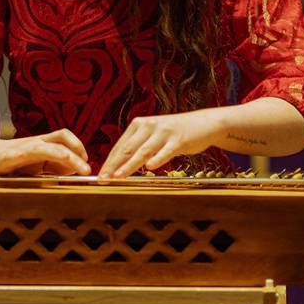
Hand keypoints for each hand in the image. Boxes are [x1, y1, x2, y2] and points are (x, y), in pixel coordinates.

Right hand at [0, 129, 90, 175]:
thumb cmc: (4, 164)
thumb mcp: (31, 168)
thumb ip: (50, 168)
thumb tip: (72, 170)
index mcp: (41, 146)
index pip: (66, 142)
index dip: (80, 151)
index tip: (87, 167)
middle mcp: (37, 142)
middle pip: (64, 136)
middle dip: (79, 149)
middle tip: (88, 168)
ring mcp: (27, 146)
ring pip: (56, 143)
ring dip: (72, 156)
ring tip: (83, 169)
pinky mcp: (15, 153)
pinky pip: (38, 150)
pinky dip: (53, 155)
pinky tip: (60, 163)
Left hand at [98, 109, 222, 178]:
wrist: (202, 124)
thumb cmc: (174, 133)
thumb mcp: (153, 136)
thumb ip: (137, 147)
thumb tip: (118, 166)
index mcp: (139, 124)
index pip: (120, 146)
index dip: (109, 162)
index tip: (101, 176)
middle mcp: (149, 126)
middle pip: (127, 149)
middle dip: (114, 166)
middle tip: (104, 179)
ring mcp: (164, 132)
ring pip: (143, 151)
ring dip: (129, 165)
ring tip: (119, 176)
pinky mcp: (178, 139)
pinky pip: (166, 151)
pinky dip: (158, 159)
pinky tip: (150, 167)